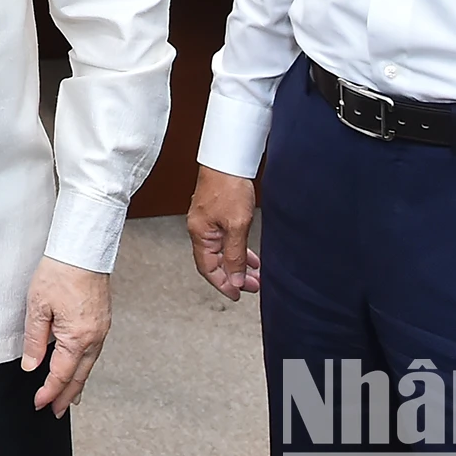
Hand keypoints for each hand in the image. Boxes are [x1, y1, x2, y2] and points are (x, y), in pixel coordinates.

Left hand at [22, 257, 110, 417]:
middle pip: (79, 376)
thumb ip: (34, 339)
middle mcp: (94, 337)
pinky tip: (78, 366)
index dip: (48, 391)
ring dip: (77, 382)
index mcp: (77, 338)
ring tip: (68, 397)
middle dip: (66, 396)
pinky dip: (84, 364)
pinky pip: (93, 351)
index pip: (60, 374)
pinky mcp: (103, 320)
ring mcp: (101, 329)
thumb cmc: (60, 272)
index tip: (38, 404)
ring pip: (88, 365)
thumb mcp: (37, 306)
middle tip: (55, 411)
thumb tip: (31, 364)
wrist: (82, 248)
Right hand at [187, 166, 260, 301]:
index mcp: (200, 234)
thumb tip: (233, 279)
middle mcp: (200, 230)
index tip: (237, 295)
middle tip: (253, 286)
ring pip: (221, 251)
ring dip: (238, 264)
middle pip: (214, 261)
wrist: (228, 160)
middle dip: (233, 276)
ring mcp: (207, 222)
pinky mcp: (215, 214)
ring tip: (255, 274)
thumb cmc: (229, 187)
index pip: (208, 268)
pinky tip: (250, 255)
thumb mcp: (236, 225)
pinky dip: (237, 250)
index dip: (222, 284)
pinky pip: (225, 240)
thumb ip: (235, 254)